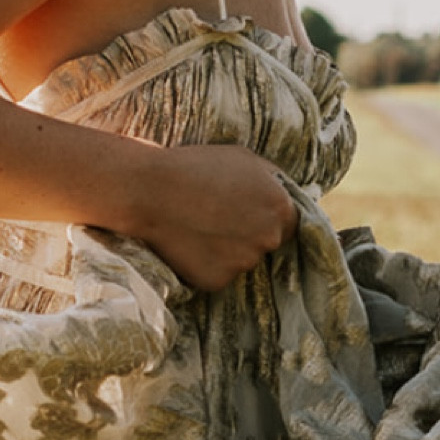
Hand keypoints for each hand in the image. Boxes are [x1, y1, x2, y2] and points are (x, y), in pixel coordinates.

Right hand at [134, 143, 299, 291]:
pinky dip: (207, 264)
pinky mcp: (218, 280)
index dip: (266, 217)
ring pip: (242, 261)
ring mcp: (243, 263)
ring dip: (227, 250)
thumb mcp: (244, 159)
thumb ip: (271, 181)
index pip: (288, 223)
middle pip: (267, 244)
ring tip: (199, 228)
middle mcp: (268, 239)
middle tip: (218, 219)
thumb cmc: (197, 167)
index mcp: (281, 208)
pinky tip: (189, 244)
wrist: (152, 191)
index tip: (246, 212)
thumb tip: (284, 194)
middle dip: (249, 234)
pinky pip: (218, 275)